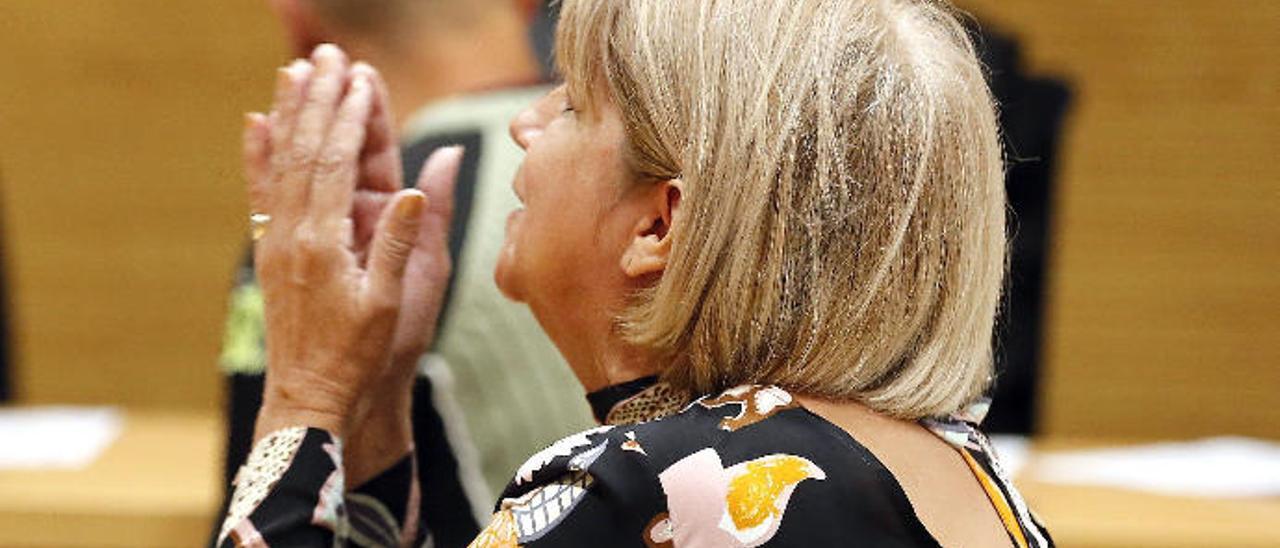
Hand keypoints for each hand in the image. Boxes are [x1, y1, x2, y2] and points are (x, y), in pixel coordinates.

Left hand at [242, 44, 452, 439]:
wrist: (310, 397)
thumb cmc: (361, 355)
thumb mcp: (394, 298)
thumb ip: (404, 237)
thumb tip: (421, 182)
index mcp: (328, 241)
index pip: (337, 161)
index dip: (350, 116)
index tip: (360, 76)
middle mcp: (294, 232)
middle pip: (305, 150)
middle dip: (319, 99)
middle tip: (329, 55)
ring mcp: (277, 240)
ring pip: (281, 162)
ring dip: (290, 113)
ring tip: (296, 70)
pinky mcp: (270, 251)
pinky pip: (261, 192)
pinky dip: (257, 155)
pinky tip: (255, 124)